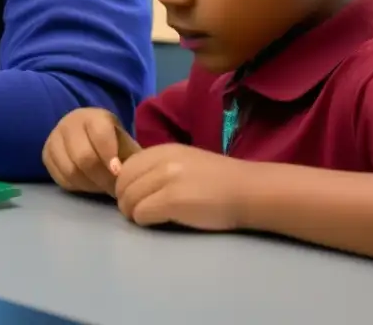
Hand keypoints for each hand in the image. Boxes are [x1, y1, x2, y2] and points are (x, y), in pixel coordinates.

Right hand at [43, 108, 141, 194]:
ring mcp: (54, 138)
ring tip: (102, 188)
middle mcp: (69, 123)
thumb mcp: (124, 143)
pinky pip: (60, 177)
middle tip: (115, 190)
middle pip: (84, 157)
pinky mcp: (46, 154)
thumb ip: (131, 158)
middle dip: (102, 178)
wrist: (86, 134)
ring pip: (70, 170)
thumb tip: (134, 179)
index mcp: (93, 117)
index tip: (119, 173)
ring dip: (90, 185)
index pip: (100, 135)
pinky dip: (76, 186)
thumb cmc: (112, 142)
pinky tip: (88, 184)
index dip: (110, 156)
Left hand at [115, 144, 250, 230]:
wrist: (250, 191)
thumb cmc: (219, 182)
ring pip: (129, 201)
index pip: (125, 168)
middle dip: (126, 202)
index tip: (136, 198)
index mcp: (162, 150)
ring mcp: (167, 180)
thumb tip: (129, 183)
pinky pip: (142, 214)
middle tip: (139, 212)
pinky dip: (145, 221)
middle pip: (123, 185)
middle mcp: (162, 161)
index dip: (125, 186)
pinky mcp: (173, 201)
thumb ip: (157, 168)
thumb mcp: (183, 163)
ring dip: (134, 213)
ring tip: (149, 218)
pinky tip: (161, 222)